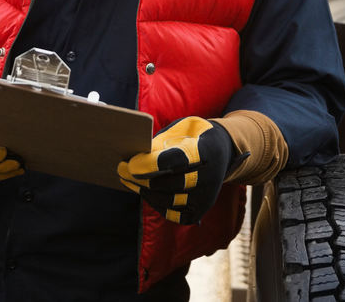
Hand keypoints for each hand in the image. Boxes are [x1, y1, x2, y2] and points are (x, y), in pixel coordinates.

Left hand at [117, 116, 247, 224]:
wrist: (223, 151)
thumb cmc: (194, 136)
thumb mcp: (181, 129)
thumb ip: (161, 142)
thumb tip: (134, 157)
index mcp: (207, 150)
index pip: (176, 161)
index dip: (150, 164)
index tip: (129, 163)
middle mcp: (211, 177)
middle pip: (171, 184)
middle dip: (141, 179)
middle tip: (122, 171)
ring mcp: (207, 196)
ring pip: (170, 201)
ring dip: (145, 192)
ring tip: (128, 181)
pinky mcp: (201, 210)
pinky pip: (175, 215)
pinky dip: (157, 205)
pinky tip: (146, 193)